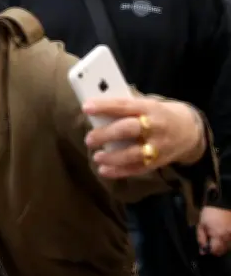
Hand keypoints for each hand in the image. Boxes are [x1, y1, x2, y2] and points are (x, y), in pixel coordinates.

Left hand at [83, 97, 204, 177]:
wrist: (190, 130)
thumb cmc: (158, 114)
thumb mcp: (147, 104)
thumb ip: (125, 108)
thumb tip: (95, 111)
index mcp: (149, 107)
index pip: (124, 105)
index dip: (105, 106)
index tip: (86, 107)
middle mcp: (155, 126)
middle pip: (128, 130)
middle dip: (106, 134)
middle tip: (89, 139)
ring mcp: (158, 146)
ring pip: (133, 153)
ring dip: (113, 157)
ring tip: (97, 156)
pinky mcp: (158, 161)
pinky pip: (138, 168)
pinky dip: (119, 171)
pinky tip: (104, 171)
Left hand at [197, 206, 230, 255]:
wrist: (220, 203)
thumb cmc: (209, 214)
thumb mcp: (201, 226)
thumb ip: (201, 239)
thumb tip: (203, 250)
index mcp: (218, 236)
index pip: (215, 251)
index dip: (209, 251)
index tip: (205, 248)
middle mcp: (228, 237)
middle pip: (223, 250)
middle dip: (215, 249)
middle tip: (210, 242)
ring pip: (228, 247)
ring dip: (221, 245)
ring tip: (216, 237)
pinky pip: (230, 240)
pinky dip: (226, 240)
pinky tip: (221, 234)